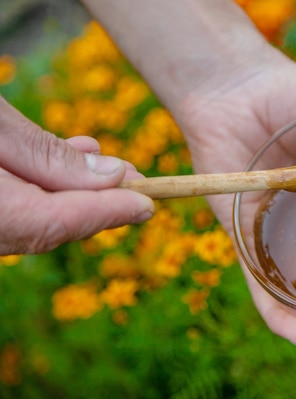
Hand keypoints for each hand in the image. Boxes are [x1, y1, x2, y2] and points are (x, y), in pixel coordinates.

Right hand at [0, 96, 153, 254]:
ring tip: (118, 170)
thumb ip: (49, 156)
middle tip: (144, 186)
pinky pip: (14, 211)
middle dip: (101, 206)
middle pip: (49, 228)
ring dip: (78, 195)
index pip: (57, 222)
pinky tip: (73, 158)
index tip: (148, 205)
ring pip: (33, 221)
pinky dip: (46, 188)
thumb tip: (113, 175)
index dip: (107, 212)